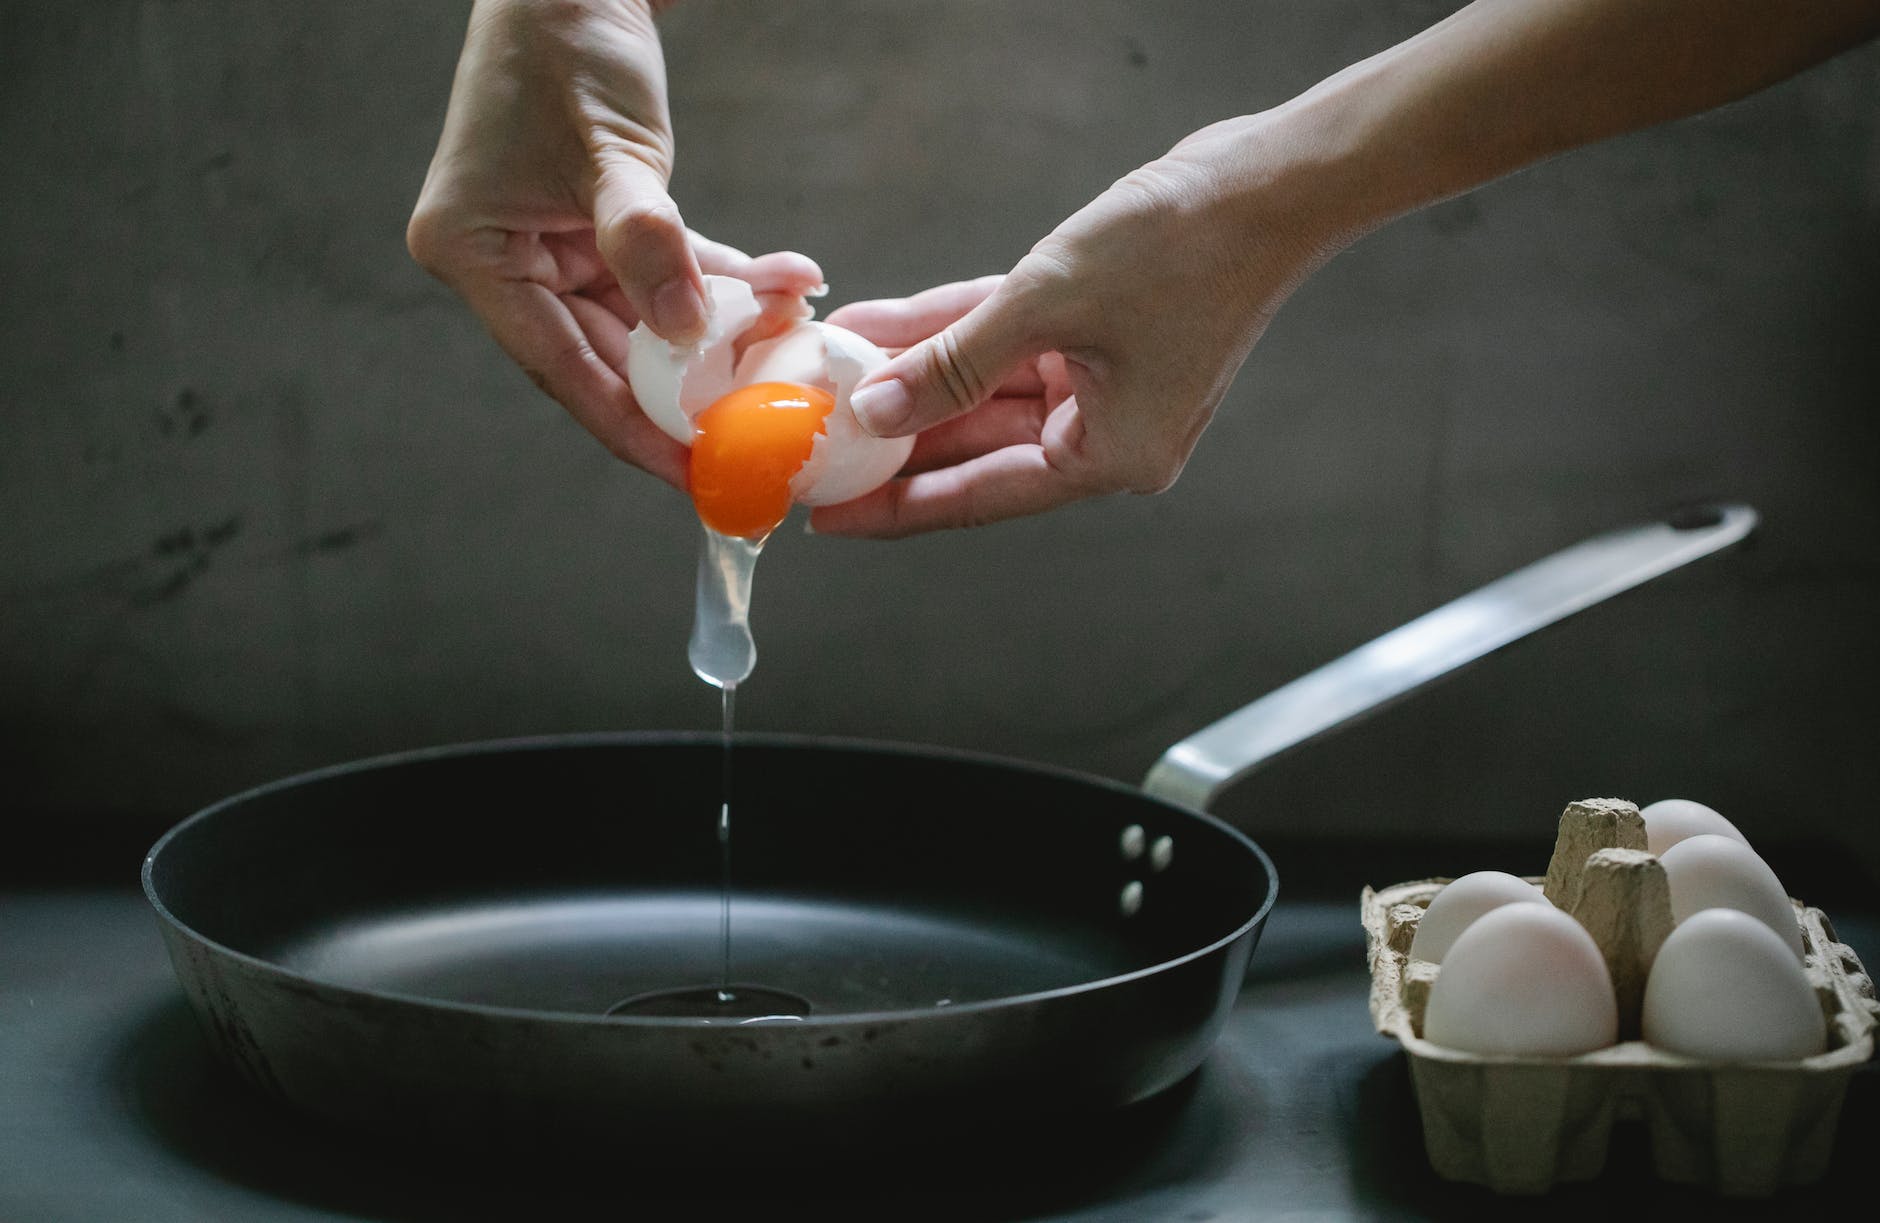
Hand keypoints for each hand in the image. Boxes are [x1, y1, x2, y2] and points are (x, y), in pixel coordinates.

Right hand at [406, 0, 822, 487]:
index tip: (695, 474)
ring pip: (649, 325)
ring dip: (725, 335)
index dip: (632, 428)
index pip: (561, 367)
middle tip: (762, 434)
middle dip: (692, 392)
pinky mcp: (599, 230)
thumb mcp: (611, 150)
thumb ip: (648, 243)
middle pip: (607, 359)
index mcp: (473, 254)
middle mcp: (504, 262)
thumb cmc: (567, 44)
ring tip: (795, 353)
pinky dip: (726, 286)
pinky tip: (790, 290)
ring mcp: (551, 249)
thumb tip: (687, 334)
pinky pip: (669, 277)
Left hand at [808, 116, 1347, 537]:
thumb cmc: (1183, 250)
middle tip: (815, 445)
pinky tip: (884, 328)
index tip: (832, 516)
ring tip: (834, 376)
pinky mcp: (1100, 333)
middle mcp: (1109, 433)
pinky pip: (1007, 343)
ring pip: (984, 388)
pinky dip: (953, 334)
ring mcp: (1106, 383)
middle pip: (976, 447)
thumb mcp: (1047, 307)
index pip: (981, 497)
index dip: (898, 507)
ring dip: (914, 376)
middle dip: (896, 435)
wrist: (1270, 182)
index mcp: (1111, 457)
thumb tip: (877, 412)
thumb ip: (954, 364)